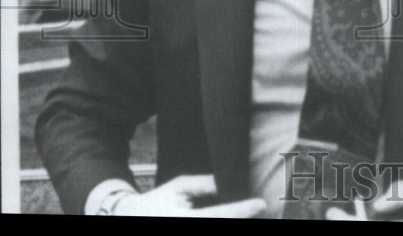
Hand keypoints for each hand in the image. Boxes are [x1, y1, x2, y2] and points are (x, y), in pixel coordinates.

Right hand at [113, 175, 266, 216]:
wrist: (129, 218)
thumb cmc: (156, 202)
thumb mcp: (179, 187)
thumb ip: (204, 185)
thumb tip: (229, 184)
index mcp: (181, 218)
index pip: (218, 215)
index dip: (241, 210)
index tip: (261, 203)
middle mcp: (185, 228)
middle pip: (221, 226)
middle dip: (241, 218)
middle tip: (261, 209)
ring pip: (218, 230)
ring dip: (234, 220)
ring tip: (250, 212)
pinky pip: (211, 235)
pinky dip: (225, 222)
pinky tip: (235, 215)